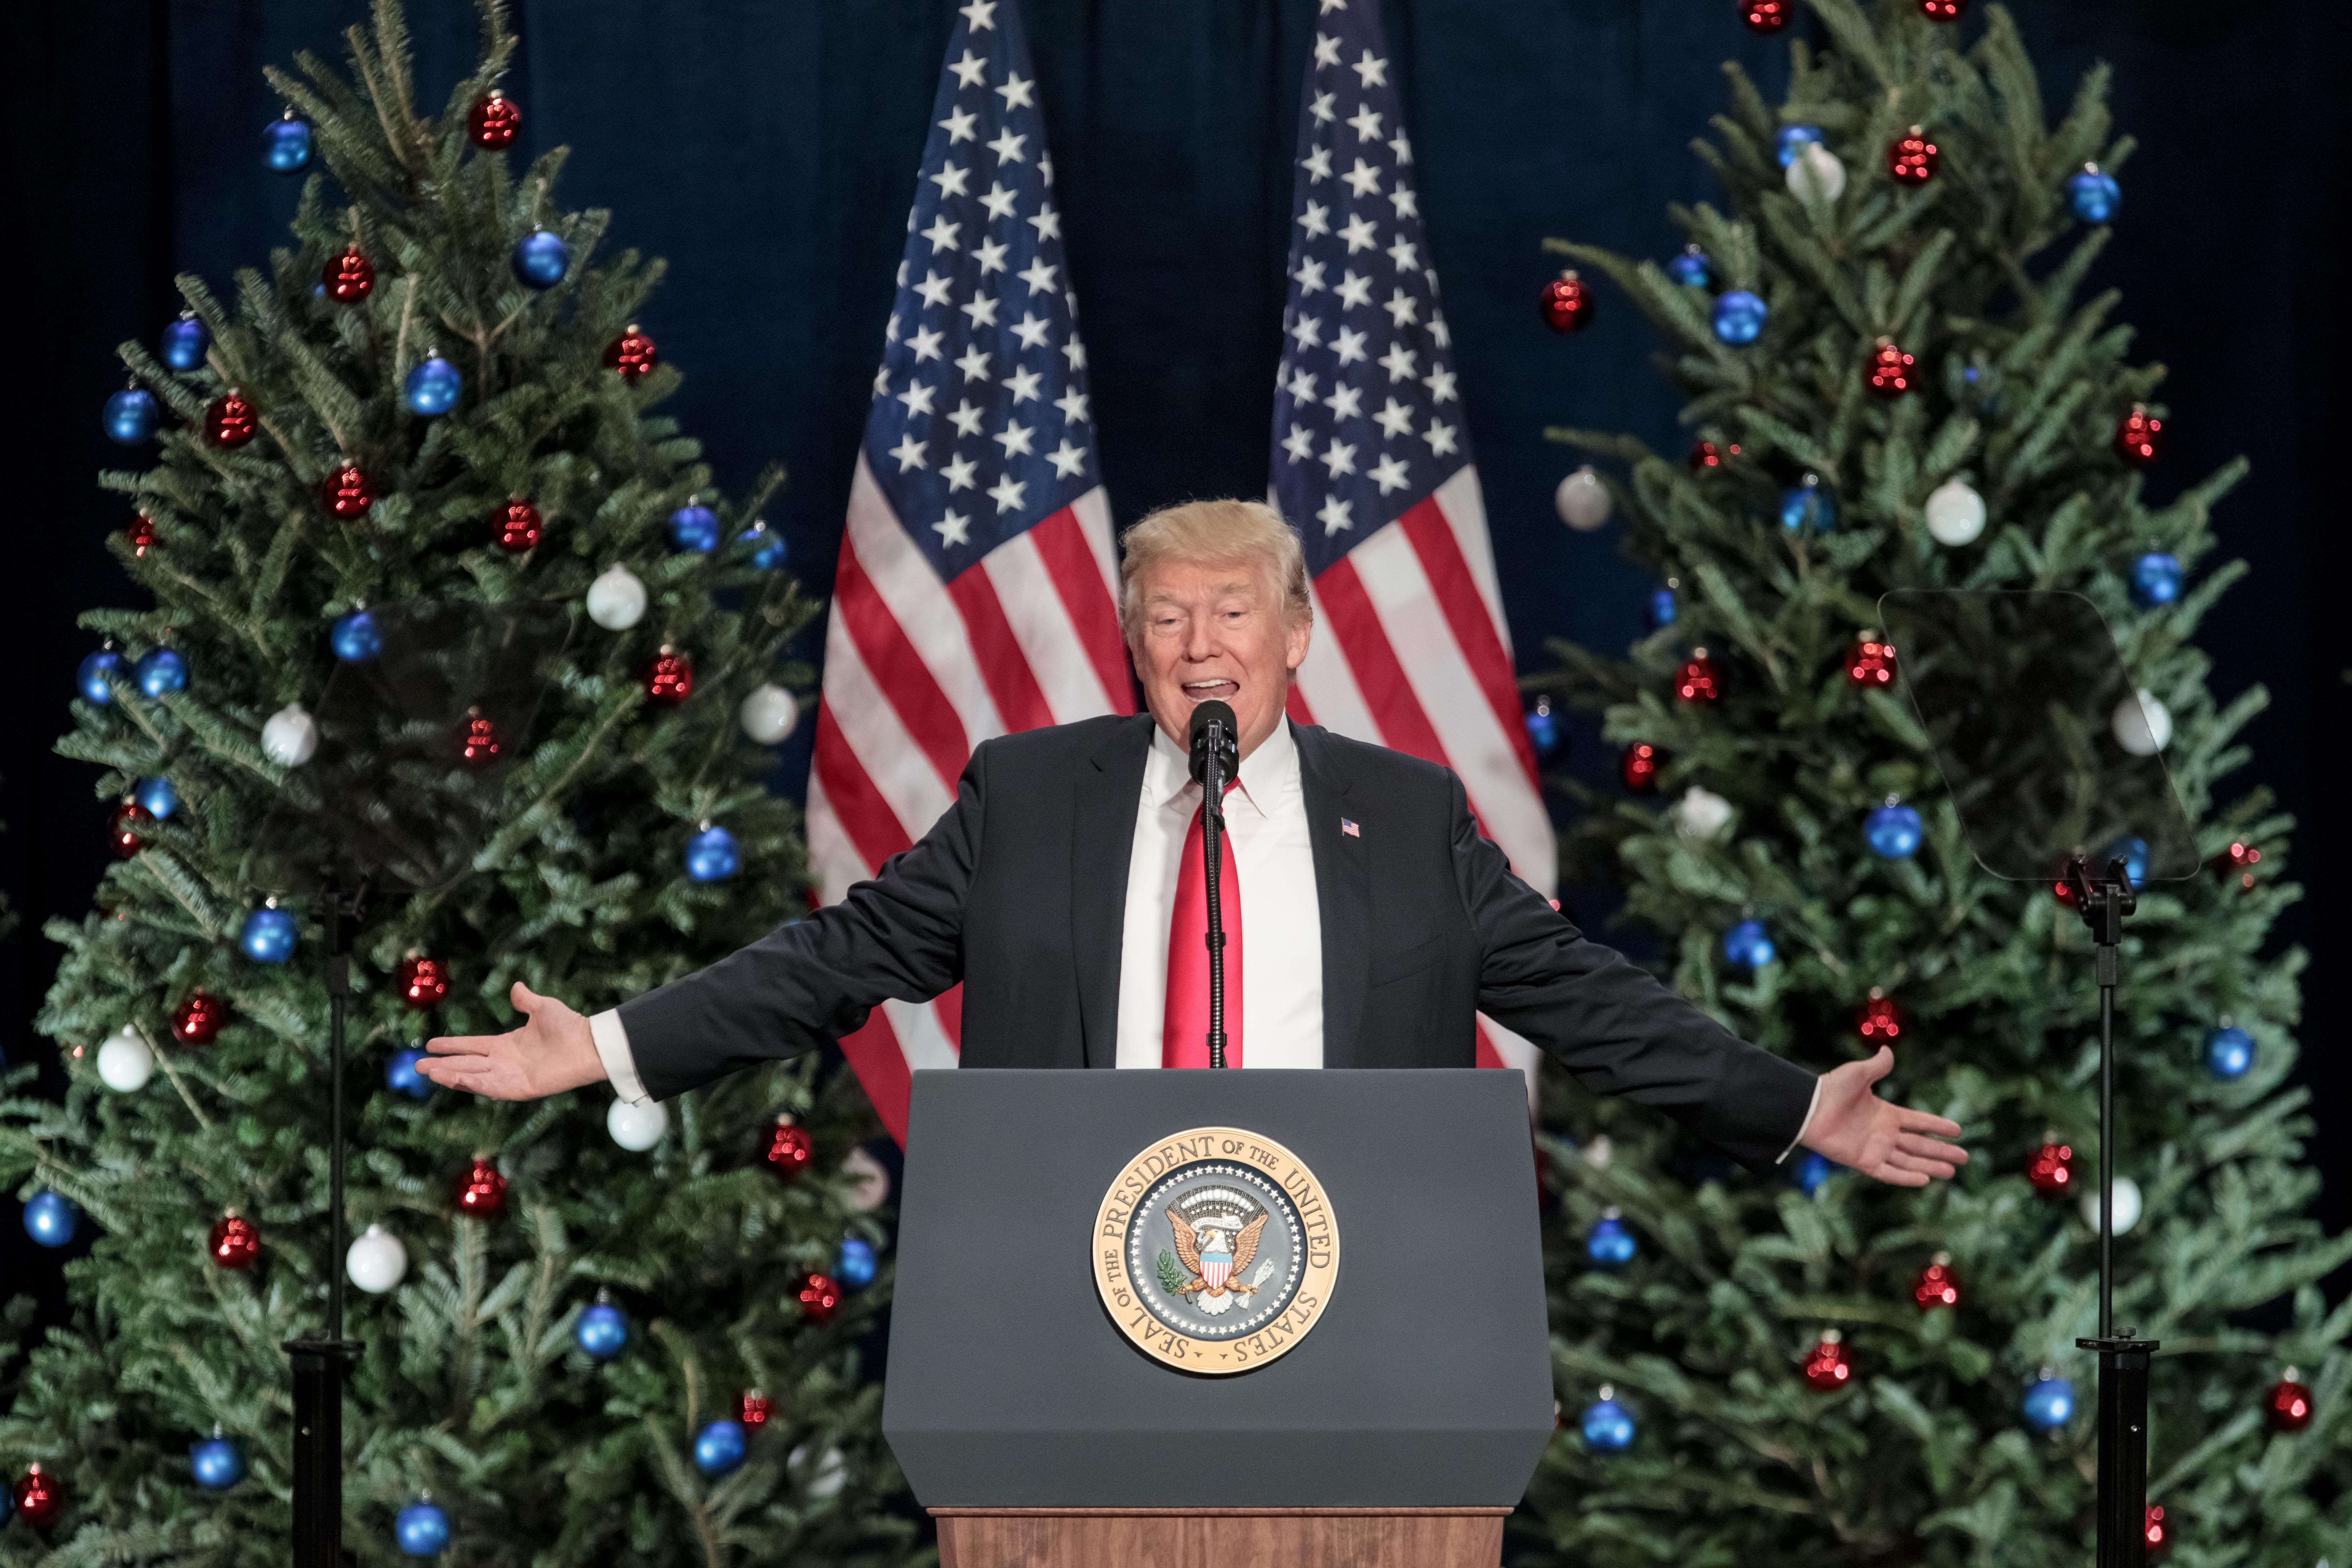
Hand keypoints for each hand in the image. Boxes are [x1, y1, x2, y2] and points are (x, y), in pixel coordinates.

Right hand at [416, 982, 606, 1100]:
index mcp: (506, 1044)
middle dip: (442, 1065)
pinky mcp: (518, 1088)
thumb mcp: (543, 1007)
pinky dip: (471, 1083)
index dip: (451, 1046)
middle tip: (417, 1065)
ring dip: (450, 1075)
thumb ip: (525, 1000)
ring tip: (429, 1072)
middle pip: (466, 1064)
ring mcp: (510, 1076)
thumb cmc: (570, 1027)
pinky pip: (489, 1087)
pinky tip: (453, 1079)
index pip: (471, 1046)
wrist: (588, 1044)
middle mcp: (504, 1062)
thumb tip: (516, 987)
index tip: (430, 1044)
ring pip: (472, 1077)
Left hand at [1800, 1046, 1967, 1187]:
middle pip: (1920, 1144)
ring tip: (1951, 1171)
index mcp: (1886, 1113)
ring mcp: (1875, 1148)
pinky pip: (1889, 1172)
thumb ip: (1877, 1066)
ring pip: (1909, 1160)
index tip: (1958, 1131)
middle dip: (1942, 1151)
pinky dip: (1906, 1177)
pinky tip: (1925, 1179)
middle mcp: (1884, 1133)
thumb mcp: (1858, 1073)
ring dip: (1930, 1166)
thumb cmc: (1831, 1089)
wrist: (1809, 1108)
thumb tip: (1887, 1051)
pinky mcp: (1863, 1161)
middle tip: (1965, 1158)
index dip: (1938, 1126)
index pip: (1919, 1122)